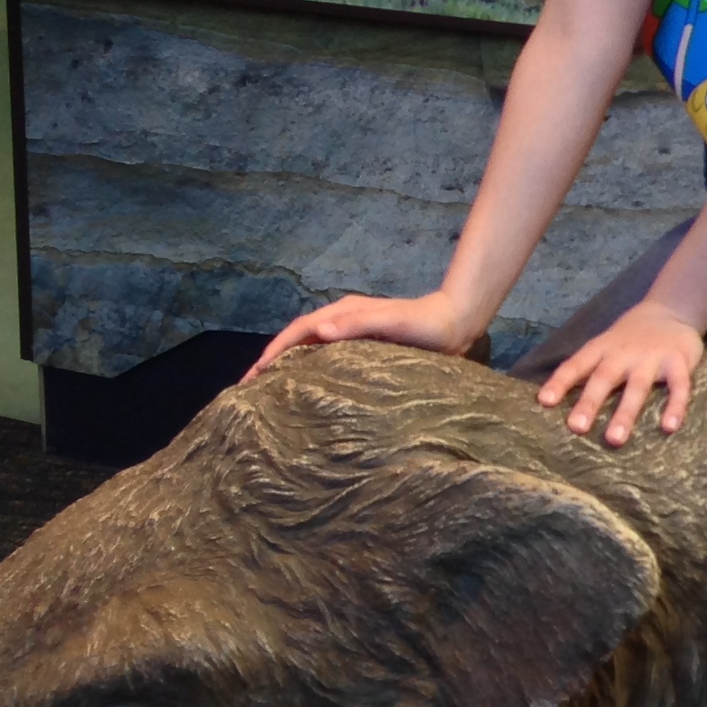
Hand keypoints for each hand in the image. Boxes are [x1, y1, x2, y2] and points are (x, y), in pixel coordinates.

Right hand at [248, 290, 482, 379]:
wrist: (457, 323)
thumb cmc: (426, 324)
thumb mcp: (394, 321)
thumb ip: (359, 324)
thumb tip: (320, 329)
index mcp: (344, 313)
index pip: (298, 331)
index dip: (274, 352)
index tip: (253, 376)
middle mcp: (342, 320)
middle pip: (297, 340)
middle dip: (272, 360)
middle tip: (249, 390)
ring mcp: (352, 333)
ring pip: (310, 349)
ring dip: (288, 367)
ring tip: (269, 393)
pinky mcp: (363, 347)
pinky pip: (326, 358)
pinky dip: (309, 371)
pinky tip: (306, 391)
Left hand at [538, 301, 706, 446]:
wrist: (671, 310)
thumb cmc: (630, 337)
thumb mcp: (606, 345)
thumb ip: (588, 369)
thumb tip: (556, 401)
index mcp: (602, 349)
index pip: (577, 365)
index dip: (560, 382)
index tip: (544, 402)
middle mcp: (624, 353)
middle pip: (604, 378)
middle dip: (589, 402)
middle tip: (576, 427)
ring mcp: (652, 357)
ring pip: (637, 387)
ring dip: (625, 413)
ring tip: (615, 439)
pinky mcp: (678, 362)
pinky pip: (678, 387)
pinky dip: (675, 406)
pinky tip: (669, 427)